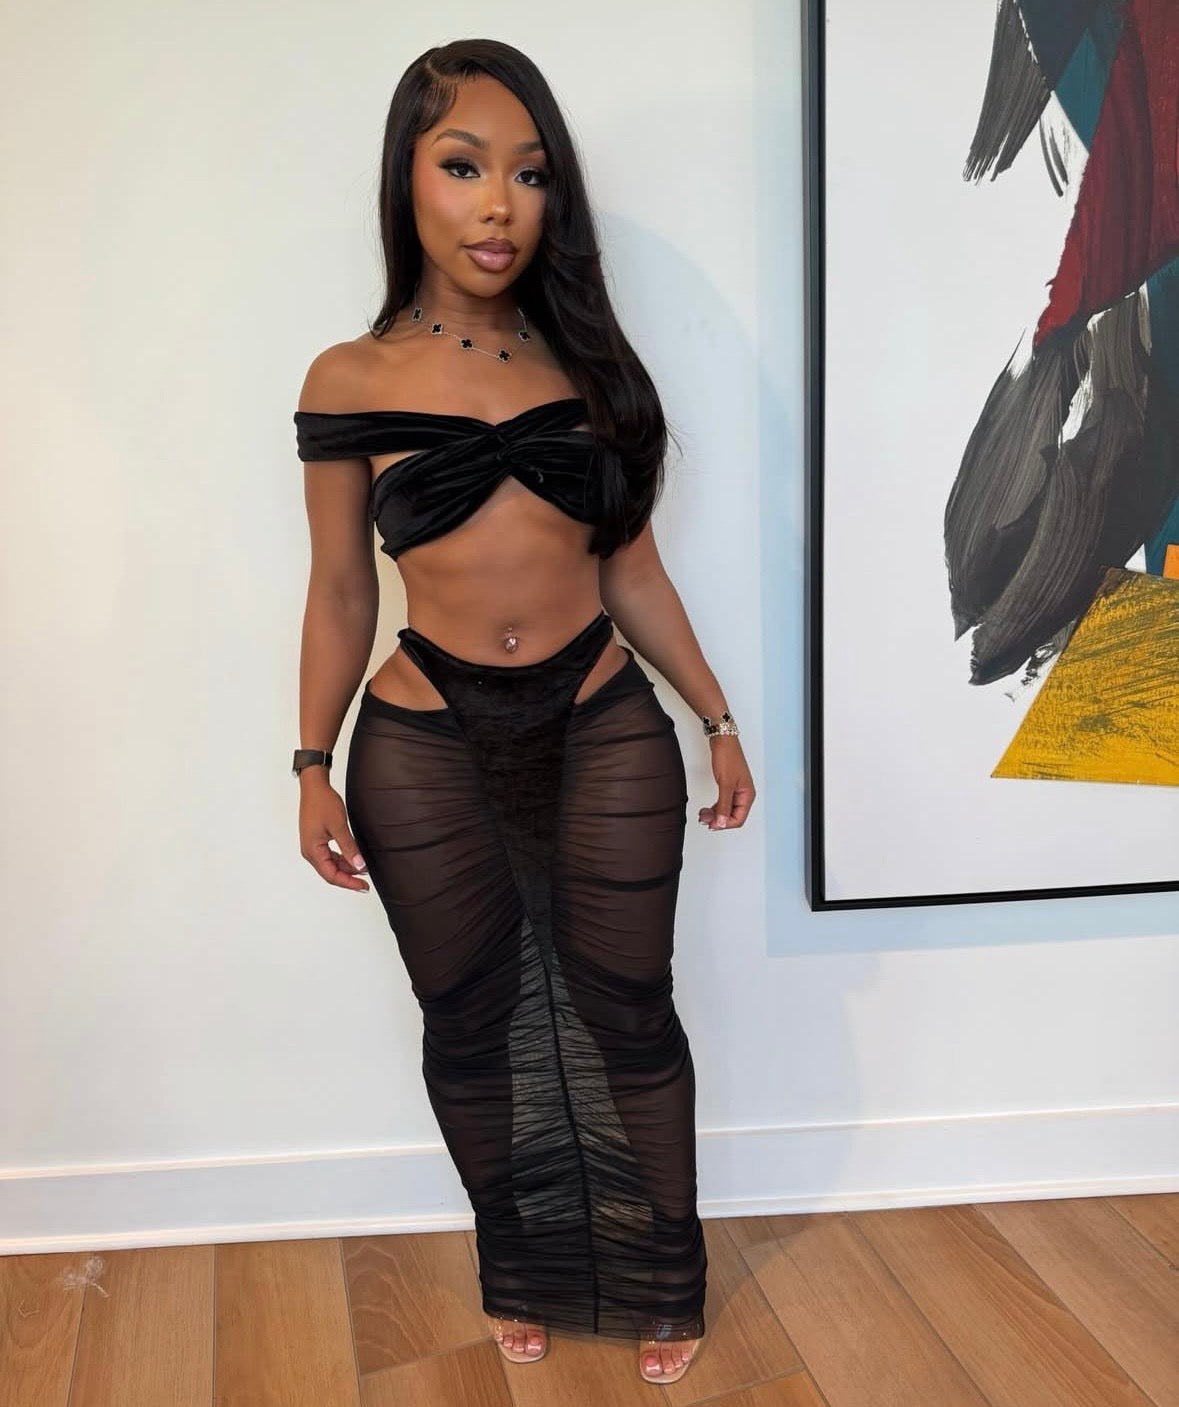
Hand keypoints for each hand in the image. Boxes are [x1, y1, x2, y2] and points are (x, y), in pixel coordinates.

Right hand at [299, 776, 369, 890]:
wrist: (314, 787)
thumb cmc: (322, 803)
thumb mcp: (339, 826)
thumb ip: (349, 847)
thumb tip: (359, 866)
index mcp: (312, 851)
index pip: (331, 875)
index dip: (348, 883)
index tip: (363, 887)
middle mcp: (310, 852)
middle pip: (330, 873)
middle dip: (348, 878)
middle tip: (366, 883)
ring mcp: (313, 847)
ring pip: (331, 865)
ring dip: (346, 869)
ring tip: (363, 869)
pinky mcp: (317, 841)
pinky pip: (330, 856)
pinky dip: (342, 859)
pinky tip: (354, 858)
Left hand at [698, 736, 755, 830]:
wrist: (723, 740)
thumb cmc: (728, 757)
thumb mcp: (725, 784)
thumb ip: (723, 805)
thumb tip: (721, 823)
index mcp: (747, 795)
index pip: (738, 819)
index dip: (724, 824)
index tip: (711, 824)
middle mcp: (744, 794)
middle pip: (732, 816)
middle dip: (718, 820)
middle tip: (703, 819)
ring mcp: (736, 790)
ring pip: (726, 810)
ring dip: (715, 815)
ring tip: (702, 815)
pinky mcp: (729, 786)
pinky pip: (723, 803)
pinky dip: (715, 808)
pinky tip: (707, 809)